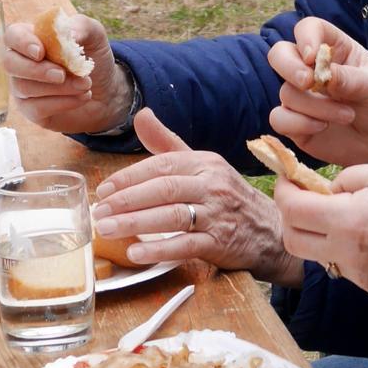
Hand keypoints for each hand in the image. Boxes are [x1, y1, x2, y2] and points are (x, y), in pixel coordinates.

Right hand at [3, 15, 133, 134]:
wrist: (106, 91)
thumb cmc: (93, 58)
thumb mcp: (95, 36)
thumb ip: (82, 27)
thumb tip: (68, 34)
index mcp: (33, 38)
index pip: (13, 35)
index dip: (22, 42)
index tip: (40, 52)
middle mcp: (22, 62)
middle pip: (10, 63)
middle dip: (36, 70)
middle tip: (62, 75)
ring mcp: (23, 87)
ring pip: (25, 88)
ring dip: (59, 87)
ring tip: (86, 84)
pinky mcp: (31, 110)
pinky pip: (36, 108)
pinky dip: (63, 102)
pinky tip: (83, 96)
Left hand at [90, 110, 303, 284]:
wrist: (268, 229)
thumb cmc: (225, 195)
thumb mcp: (201, 165)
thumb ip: (166, 143)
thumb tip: (140, 114)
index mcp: (204, 163)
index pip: (163, 164)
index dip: (130, 177)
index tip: (104, 189)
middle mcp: (212, 184)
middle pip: (165, 189)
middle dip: (128, 200)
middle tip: (99, 212)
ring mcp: (217, 214)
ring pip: (172, 216)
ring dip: (136, 224)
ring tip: (107, 230)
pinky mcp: (220, 243)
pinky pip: (186, 245)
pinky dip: (159, 249)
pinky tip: (135, 253)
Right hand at [266, 21, 367, 166]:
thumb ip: (350, 79)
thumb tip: (323, 74)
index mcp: (334, 50)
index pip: (309, 28)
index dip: (305, 37)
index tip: (313, 57)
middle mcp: (312, 69)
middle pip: (280, 54)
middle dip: (289, 67)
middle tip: (308, 82)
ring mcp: (302, 97)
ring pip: (286, 92)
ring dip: (315, 106)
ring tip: (347, 115)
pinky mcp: (296, 124)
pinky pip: (279, 119)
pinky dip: (298, 123)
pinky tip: (323, 127)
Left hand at [275, 162, 367, 296]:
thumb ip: (346, 180)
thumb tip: (327, 191)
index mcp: (348, 220)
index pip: (293, 211)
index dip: (284, 192)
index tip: (288, 181)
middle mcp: (348, 253)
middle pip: (294, 242)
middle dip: (292, 219)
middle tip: (303, 200)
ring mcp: (360, 275)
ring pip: (321, 255)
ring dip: (321, 235)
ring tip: (348, 216)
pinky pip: (348, 266)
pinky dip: (349, 249)